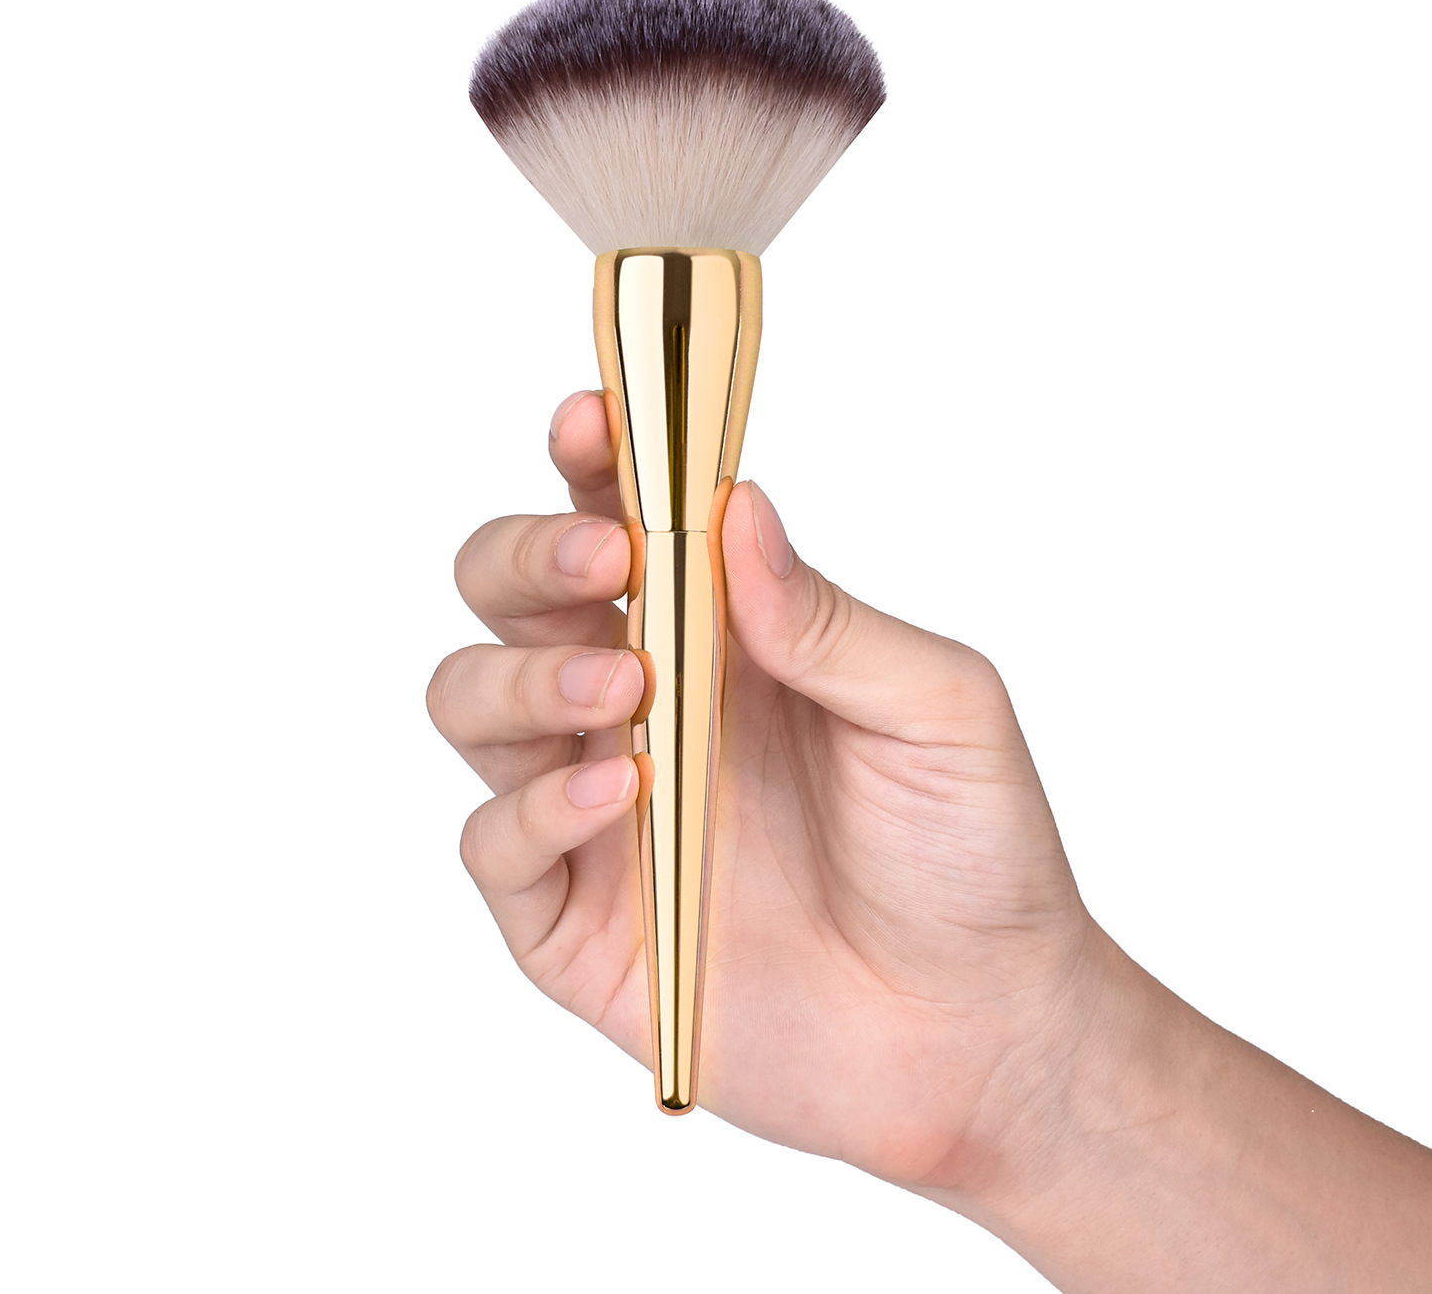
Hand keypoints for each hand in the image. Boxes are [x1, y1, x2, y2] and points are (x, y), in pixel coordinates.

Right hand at [429, 389, 1100, 1188]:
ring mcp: (596, 808)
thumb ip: (827, 615)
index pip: (615, 517)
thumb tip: (736, 505)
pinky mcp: (575, 918)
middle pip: (506, 592)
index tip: (594, 419)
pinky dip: (534, 807)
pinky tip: (623, 798)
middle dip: (526, 555)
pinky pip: (494, 843)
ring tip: (625, 688)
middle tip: (605, 563)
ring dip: (522, 675)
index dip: (589, 459)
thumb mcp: (936, 710)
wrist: (983, 1036)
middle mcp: (639, 704)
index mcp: (718, 635)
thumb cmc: (972, 856)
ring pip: (470, 700)